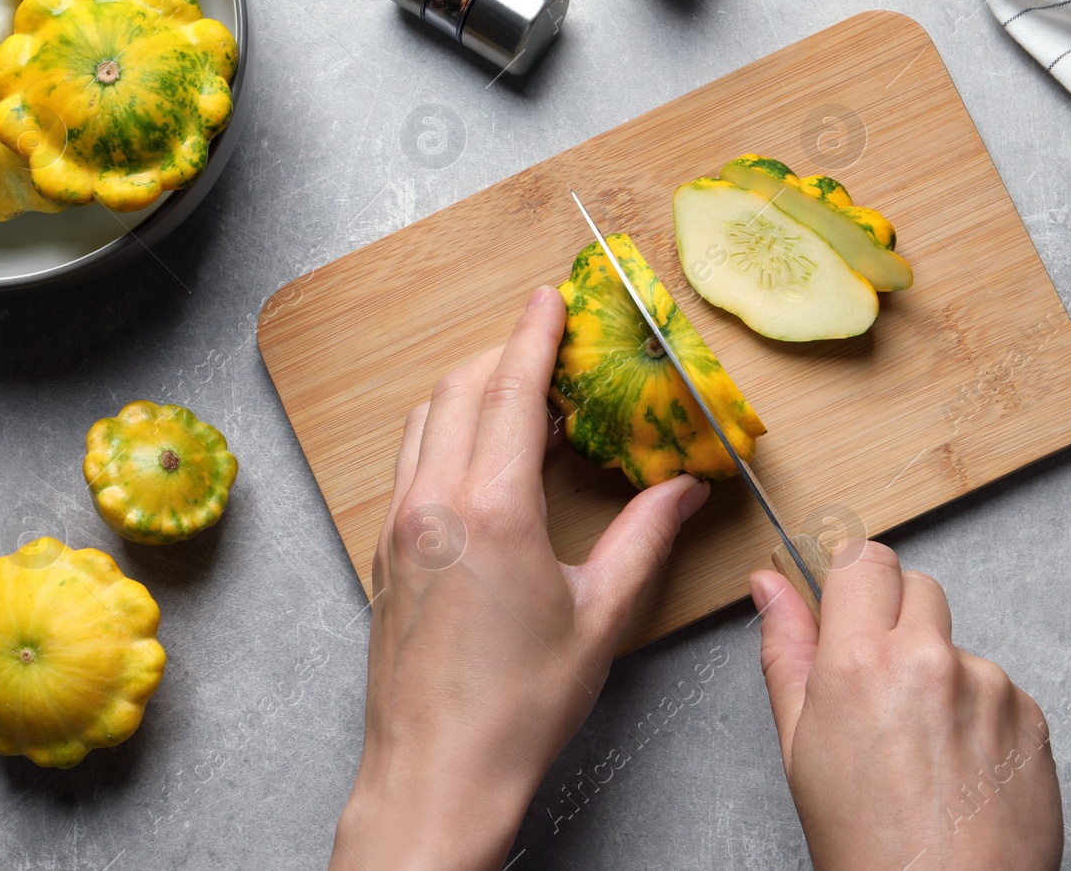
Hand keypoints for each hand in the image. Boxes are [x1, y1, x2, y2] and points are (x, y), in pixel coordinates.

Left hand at [330, 286, 711, 870]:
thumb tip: (686, 492)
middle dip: (505, 354)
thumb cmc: (518, 707)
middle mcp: (434, 502)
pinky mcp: (384, 553)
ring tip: (523, 402)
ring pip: (426, 420)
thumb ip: (645, 540)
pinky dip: (446, 434)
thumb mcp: (600, 618)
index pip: (512, 389)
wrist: (435, 773)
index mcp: (492, 508)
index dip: (534, 334)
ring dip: (471, 391)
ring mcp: (399, 525)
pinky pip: (410, 462)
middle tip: (551, 348)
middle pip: (462, 389)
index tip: (550, 297)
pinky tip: (483, 462)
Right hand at [751, 543, 1061, 870]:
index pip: (866, 558)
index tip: (851, 610)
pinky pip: (999, 689)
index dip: (855, 581)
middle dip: (897, 622)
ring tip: (923, 748)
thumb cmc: (864, 843)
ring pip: (957, 644)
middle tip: (882, 689)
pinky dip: (980, 715)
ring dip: (940, 675)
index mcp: (859, 661)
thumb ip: (786, 651)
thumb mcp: (799, 745)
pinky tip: (960, 765)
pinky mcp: (1031, 715)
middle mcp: (929, 660)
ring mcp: (990, 686)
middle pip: (918, 587)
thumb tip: (769, 584)